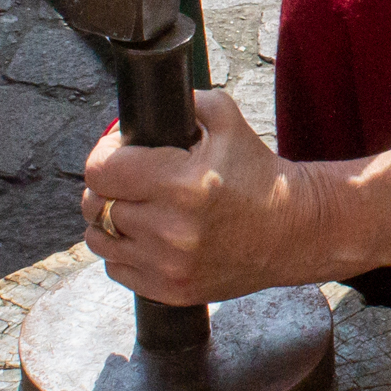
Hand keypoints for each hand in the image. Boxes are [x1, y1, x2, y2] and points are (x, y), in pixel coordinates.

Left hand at [79, 93, 390, 304]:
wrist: (294, 229)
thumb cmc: (256, 173)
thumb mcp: (227, 120)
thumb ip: (184, 100)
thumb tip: (139, 107)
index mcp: (182, 183)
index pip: (100, 171)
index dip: (104, 155)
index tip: (117, 153)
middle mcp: (172, 229)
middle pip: (97, 204)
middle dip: (109, 187)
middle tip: (129, 180)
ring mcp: (169, 265)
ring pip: (98, 239)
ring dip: (110, 222)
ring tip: (136, 209)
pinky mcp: (172, 290)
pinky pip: (116, 269)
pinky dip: (124, 252)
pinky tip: (148, 237)